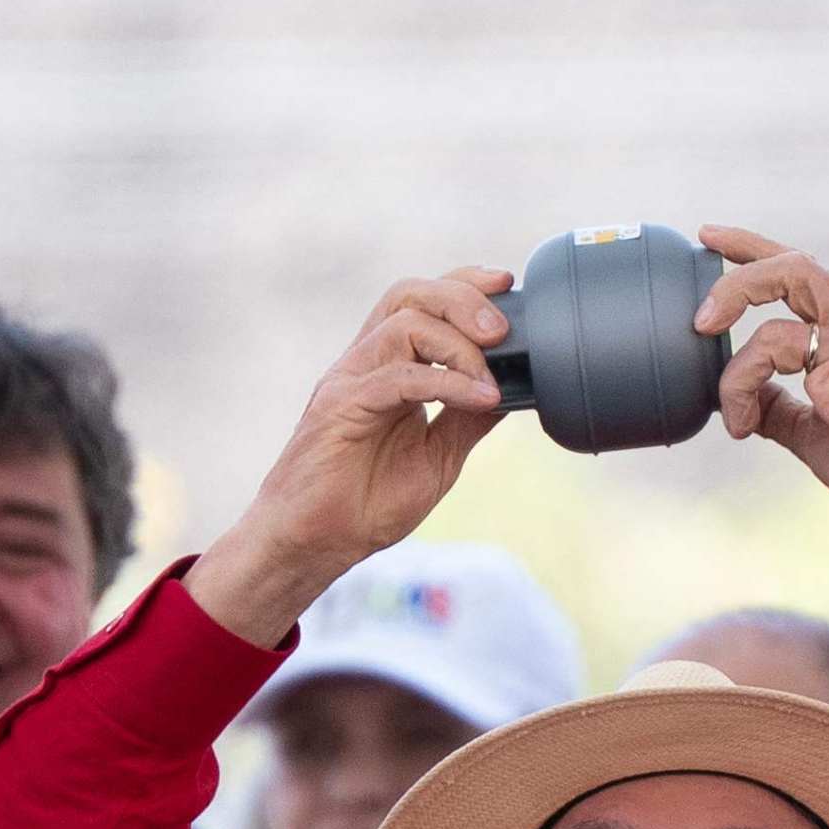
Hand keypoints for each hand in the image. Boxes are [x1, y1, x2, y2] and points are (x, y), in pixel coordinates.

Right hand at [191, 272, 515, 643]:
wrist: (317, 545)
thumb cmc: (366, 504)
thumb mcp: (438, 456)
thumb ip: (467, 418)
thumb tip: (511, 389)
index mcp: (387, 368)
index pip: (421, 302)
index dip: (464, 284)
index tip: (506, 285)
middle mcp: (365, 363)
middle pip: (411, 295)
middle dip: (463, 299)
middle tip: (503, 329)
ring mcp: (350, 379)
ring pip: (405, 322)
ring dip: (459, 344)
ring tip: (489, 381)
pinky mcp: (340, 404)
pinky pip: (400, 375)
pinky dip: (447, 382)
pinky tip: (479, 400)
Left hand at [694, 226, 828, 593]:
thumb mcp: (816, 431)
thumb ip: (780, 408)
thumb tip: (742, 403)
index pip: (804, 271)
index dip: (753, 249)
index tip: (710, 238)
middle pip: (795, 265)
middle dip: (736, 279)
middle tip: (698, 321)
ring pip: (778, 314)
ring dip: (733, 363)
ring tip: (729, 412)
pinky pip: (773, 356)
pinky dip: (742, 387)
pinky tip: (743, 424)